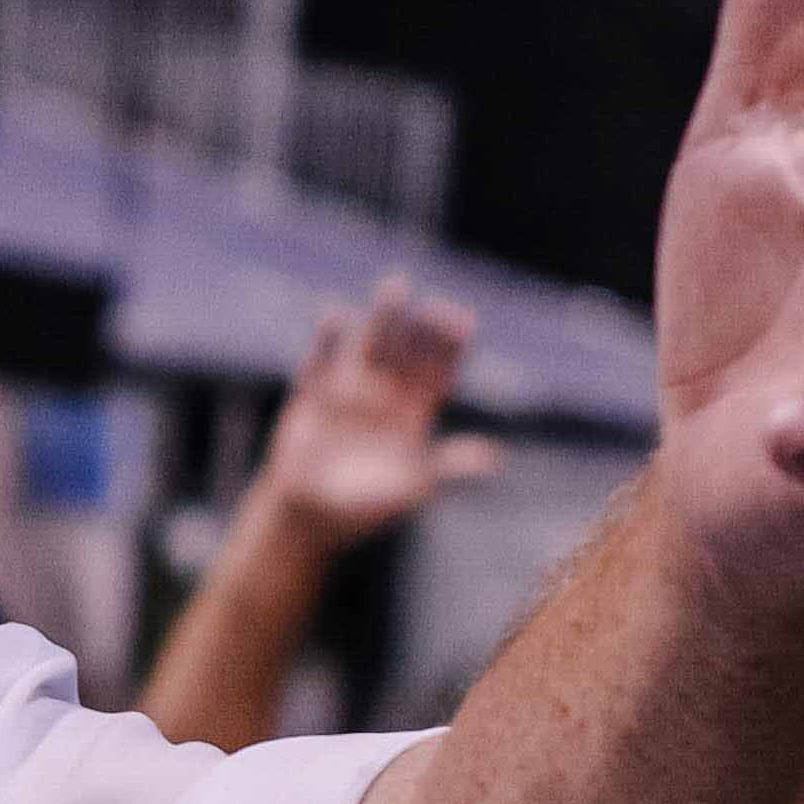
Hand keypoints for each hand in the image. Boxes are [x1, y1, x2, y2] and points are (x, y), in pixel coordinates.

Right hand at [251, 276, 496, 551]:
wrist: (309, 517)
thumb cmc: (366, 508)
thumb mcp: (412, 489)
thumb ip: (448, 470)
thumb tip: (493, 459)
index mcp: (413, 416)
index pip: (437, 372)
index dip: (450, 347)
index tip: (463, 320)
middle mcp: (385, 397)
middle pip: (408, 352)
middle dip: (420, 327)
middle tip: (432, 304)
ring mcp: (349, 394)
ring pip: (371, 347)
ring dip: (383, 319)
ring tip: (396, 286)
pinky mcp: (314, 398)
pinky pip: (321, 362)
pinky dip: (327, 340)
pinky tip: (335, 315)